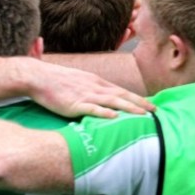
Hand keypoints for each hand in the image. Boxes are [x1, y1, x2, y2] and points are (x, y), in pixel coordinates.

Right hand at [27, 61, 154, 118]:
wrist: (38, 77)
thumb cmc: (55, 81)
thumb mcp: (77, 81)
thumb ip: (89, 89)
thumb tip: (99, 99)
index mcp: (95, 82)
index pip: (121, 90)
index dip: (137, 98)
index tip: (150, 105)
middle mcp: (94, 87)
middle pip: (122, 95)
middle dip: (140, 103)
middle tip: (156, 111)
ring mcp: (85, 95)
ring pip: (112, 101)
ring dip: (129, 108)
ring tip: (143, 115)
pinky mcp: (74, 103)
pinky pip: (92, 108)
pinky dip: (104, 112)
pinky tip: (115, 117)